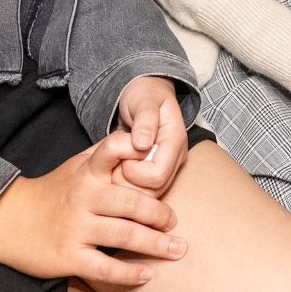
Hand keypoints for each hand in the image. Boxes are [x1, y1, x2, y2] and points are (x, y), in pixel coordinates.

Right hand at [0, 133, 183, 286]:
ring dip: (155, 244)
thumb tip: (143, 140)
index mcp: (87, 172)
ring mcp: (76, 227)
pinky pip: (105, 267)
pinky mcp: (69, 256)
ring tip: (177, 249)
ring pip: (123, 235)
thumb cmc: (54, 191)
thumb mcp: (76, 165)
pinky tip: (147, 274)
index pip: (112, 150)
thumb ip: (107, 154)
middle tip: (175, 223)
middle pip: (130, 203)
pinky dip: (129, 272)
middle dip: (160, 214)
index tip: (158, 154)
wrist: (10, 220)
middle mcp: (84, 197)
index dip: (134, 148)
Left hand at [113, 75, 187, 194]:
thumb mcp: (142, 100)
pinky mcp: (157, 174)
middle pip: (153, 191)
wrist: (145, 94)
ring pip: (147, 197)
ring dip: (125, 184)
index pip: (157, 175)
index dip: (134, 171)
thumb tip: (143, 143)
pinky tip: (118, 168)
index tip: (121, 153)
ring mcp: (168, 168)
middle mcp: (175, 159)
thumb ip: (145, 118)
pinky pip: (142, 193)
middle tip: (115, 161)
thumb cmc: (144, 94)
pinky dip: (126, 185)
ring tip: (116, 163)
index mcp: (175, 141)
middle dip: (127, 181)